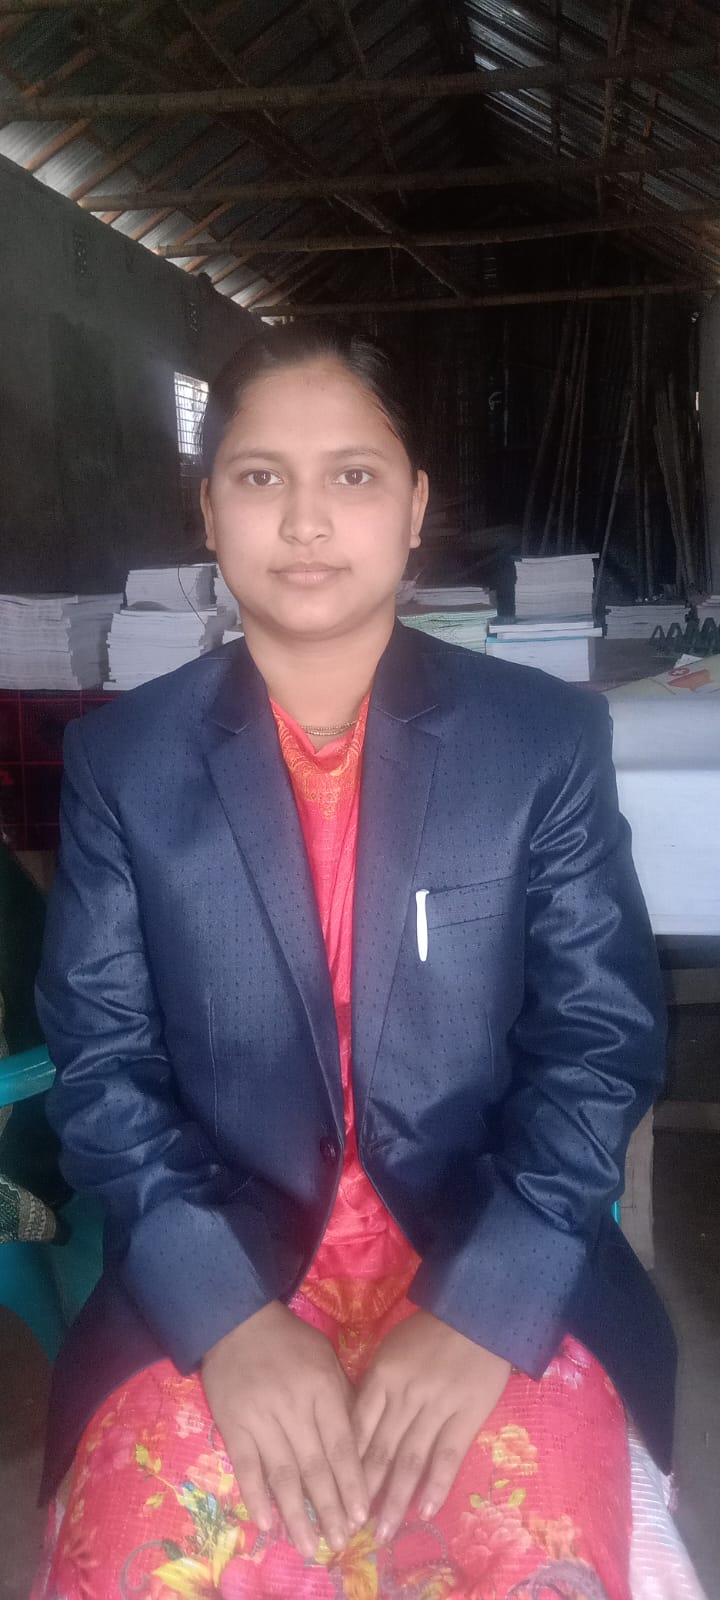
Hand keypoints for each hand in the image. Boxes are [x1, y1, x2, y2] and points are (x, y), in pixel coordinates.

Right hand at [201, 1301, 367, 1557]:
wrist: (237, 1321)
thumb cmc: (290, 1342)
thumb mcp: (326, 1358)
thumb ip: (343, 1399)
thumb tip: (363, 1445)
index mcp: (322, 1388)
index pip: (341, 1444)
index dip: (352, 1483)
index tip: (361, 1516)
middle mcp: (293, 1406)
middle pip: (314, 1466)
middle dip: (329, 1508)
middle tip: (340, 1543)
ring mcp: (260, 1418)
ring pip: (282, 1474)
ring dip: (297, 1514)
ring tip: (310, 1546)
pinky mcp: (233, 1426)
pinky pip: (246, 1468)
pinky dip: (256, 1498)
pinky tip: (269, 1525)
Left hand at [352, 1310, 510, 1541]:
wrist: (478, 1313)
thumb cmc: (428, 1333)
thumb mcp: (390, 1350)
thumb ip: (373, 1388)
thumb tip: (351, 1429)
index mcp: (381, 1376)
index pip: (356, 1428)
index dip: (343, 1466)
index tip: (331, 1497)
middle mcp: (405, 1395)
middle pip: (379, 1451)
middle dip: (362, 1493)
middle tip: (349, 1529)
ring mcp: (437, 1407)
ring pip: (410, 1460)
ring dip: (395, 1500)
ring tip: (382, 1533)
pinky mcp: (467, 1416)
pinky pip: (448, 1456)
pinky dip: (435, 1485)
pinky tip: (425, 1512)